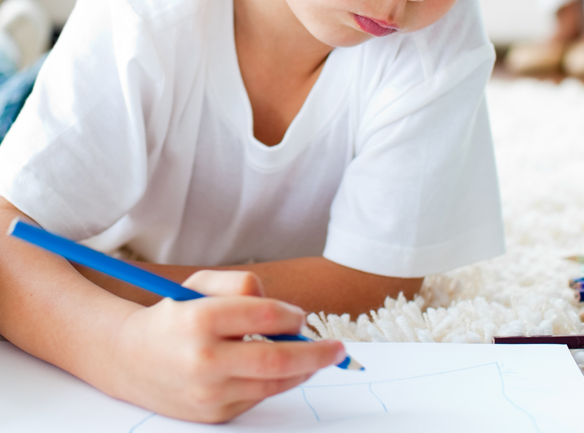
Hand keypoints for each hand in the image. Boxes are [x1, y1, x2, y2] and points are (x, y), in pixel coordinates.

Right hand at [107, 270, 345, 422]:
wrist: (129, 361)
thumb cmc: (176, 315)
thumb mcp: (201, 284)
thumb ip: (244, 286)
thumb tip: (288, 314)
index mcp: (200, 320)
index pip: (266, 315)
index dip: (293, 315)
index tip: (300, 316)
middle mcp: (203, 360)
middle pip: (278, 358)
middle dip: (317, 353)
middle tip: (339, 349)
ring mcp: (208, 393)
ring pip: (274, 382)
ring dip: (304, 370)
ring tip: (316, 358)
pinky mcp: (213, 414)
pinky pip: (260, 397)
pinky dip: (278, 382)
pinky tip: (281, 370)